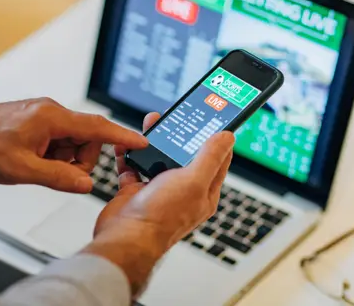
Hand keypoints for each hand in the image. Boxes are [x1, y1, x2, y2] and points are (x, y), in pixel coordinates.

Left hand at [0, 98, 147, 192]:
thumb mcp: (22, 170)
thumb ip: (58, 177)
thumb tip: (86, 184)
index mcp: (53, 118)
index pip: (97, 126)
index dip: (122, 136)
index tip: (141, 142)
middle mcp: (52, 111)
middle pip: (87, 138)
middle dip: (79, 160)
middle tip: (56, 173)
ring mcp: (46, 115)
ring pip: (73, 141)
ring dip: (63, 158)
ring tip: (37, 165)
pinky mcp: (39, 120)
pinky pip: (60, 139)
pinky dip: (54, 154)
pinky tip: (33, 159)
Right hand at [85, 112, 233, 295]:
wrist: (125, 237)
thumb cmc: (161, 216)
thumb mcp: (194, 181)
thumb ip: (211, 157)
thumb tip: (228, 137)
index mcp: (204, 192)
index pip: (217, 160)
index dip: (216, 138)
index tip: (212, 119)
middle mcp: (183, 192)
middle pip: (184, 155)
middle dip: (179, 135)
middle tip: (175, 117)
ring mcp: (159, 191)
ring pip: (159, 158)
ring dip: (153, 141)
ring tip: (150, 124)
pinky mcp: (136, 192)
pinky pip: (134, 167)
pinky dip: (130, 155)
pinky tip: (126, 145)